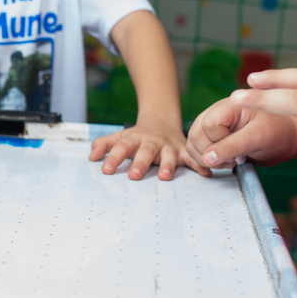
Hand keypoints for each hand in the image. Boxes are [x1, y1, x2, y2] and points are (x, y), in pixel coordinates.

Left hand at [90, 120, 208, 179]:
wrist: (161, 121)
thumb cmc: (137, 136)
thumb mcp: (119, 137)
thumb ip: (103, 145)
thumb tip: (91, 157)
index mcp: (134, 139)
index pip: (122, 148)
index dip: (113, 158)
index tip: (106, 170)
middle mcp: (152, 143)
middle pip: (145, 152)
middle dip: (140, 164)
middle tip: (133, 176)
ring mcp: (168, 147)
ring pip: (169, 155)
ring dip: (167, 165)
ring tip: (164, 176)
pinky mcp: (183, 151)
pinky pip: (193, 158)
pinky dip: (199, 165)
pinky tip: (205, 174)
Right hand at [186, 97, 296, 169]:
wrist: (288, 136)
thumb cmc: (278, 131)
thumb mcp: (257, 138)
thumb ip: (231, 146)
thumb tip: (207, 158)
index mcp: (227, 106)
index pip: (208, 125)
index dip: (219, 141)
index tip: (239, 149)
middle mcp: (215, 113)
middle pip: (195, 134)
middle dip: (210, 153)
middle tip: (233, 161)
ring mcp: (213, 126)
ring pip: (192, 143)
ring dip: (206, 159)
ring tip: (229, 163)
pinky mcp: (214, 138)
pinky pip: (196, 149)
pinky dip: (202, 161)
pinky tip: (214, 168)